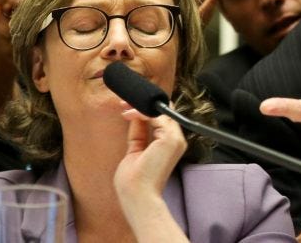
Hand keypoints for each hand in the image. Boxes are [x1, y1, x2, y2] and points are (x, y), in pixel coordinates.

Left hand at [113, 106, 188, 241]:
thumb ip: (138, 134)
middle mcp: (176, 140)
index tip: (127, 109)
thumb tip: (135, 116)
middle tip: (124, 104)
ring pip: (162, 110)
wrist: (137, 196)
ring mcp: (175, 139)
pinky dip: (140, 112)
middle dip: (143, 104)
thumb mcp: (135, 150)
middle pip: (164, 112)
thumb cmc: (134, 181)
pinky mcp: (170, 139)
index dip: (145, 111)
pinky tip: (128, 115)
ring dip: (140, 106)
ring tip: (124, 109)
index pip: (162, 119)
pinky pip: (156, 115)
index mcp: (170, 144)